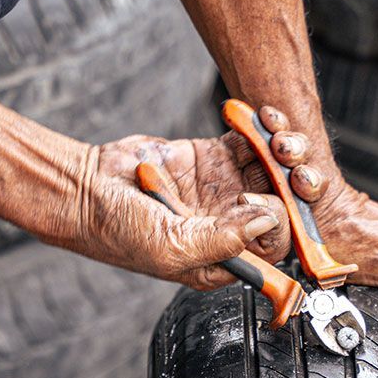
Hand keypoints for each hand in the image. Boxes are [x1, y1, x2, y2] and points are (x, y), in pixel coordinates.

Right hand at [70, 134, 288, 288]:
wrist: (86, 189)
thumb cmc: (119, 231)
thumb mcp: (172, 246)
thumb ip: (222, 240)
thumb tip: (265, 223)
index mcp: (224, 258)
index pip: (272, 244)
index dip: (275, 221)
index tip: (252, 202)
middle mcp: (230, 225)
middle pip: (281, 203)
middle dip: (291, 180)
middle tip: (284, 159)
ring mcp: (223, 190)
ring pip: (271, 169)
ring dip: (281, 150)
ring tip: (274, 134)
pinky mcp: (213, 158)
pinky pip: (249, 144)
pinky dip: (259, 129)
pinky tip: (259, 119)